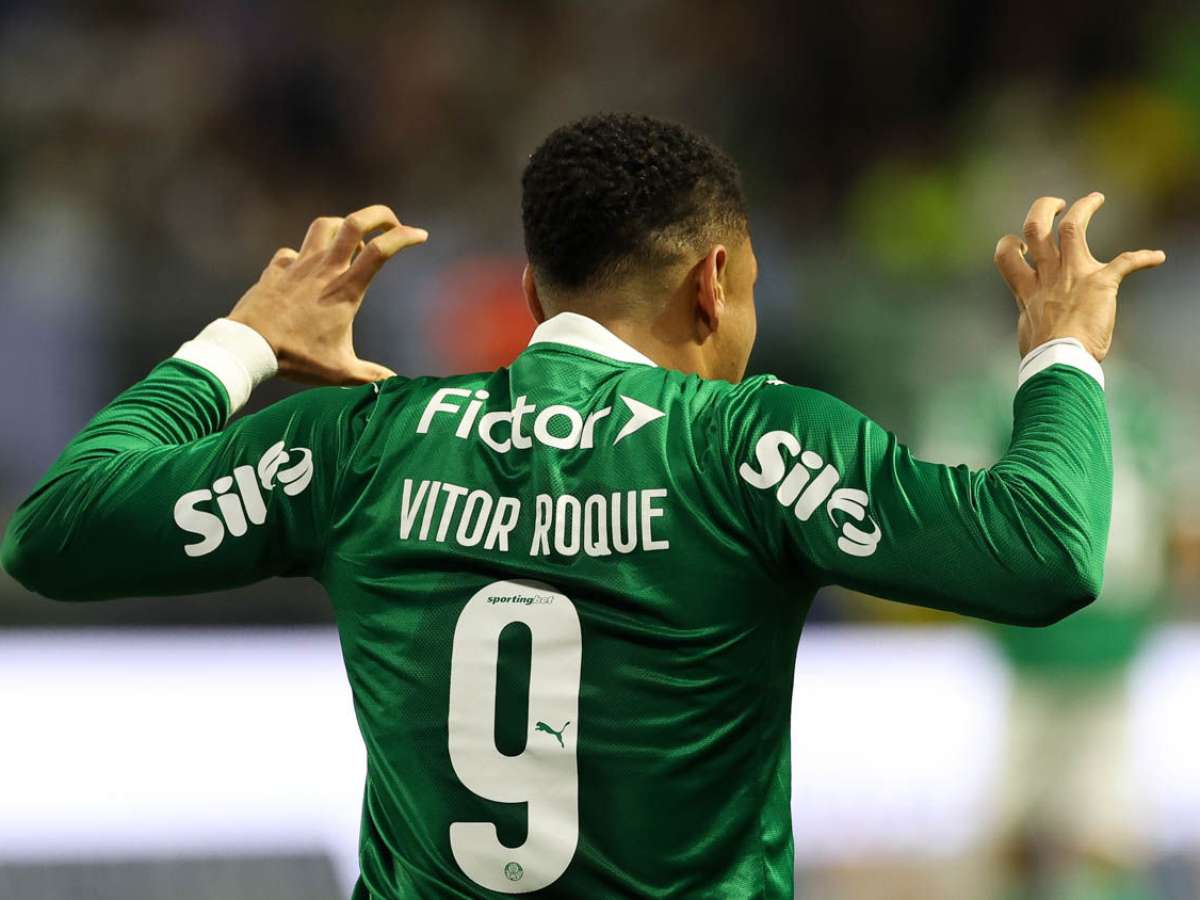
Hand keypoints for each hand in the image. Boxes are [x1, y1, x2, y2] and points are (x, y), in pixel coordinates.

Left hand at [228, 205, 427, 384]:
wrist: (248, 346)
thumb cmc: (296, 358)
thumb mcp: (340, 372)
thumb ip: (371, 375)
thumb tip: (396, 385)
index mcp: (345, 290)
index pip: (381, 250)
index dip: (405, 236)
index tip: (421, 235)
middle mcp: (324, 270)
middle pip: (355, 222)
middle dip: (379, 214)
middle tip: (392, 223)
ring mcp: (298, 266)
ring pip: (324, 226)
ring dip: (343, 226)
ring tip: (352, 239)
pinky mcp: (276, 270)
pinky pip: (292, 252)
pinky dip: (303, 256)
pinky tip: (305, 270)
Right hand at [993, 193, 1164, 360]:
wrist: (1060, 360)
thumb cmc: (1044, 356)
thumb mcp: (1029, 331)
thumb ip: (1034, 317)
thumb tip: (1037, 327)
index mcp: (1027, 289)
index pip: (1007, 254)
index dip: (1011, 243)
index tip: (1022, 245)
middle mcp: (1048, 275)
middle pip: (1036, 227)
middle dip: (1043, 209)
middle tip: (1056, 205)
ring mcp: (1074, 274)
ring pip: (1074, 226)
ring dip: (1085, 207)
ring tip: (1095, 199)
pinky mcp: (1102, 282)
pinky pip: (1126, 261)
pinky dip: (1144, 258)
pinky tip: (1157, 257)